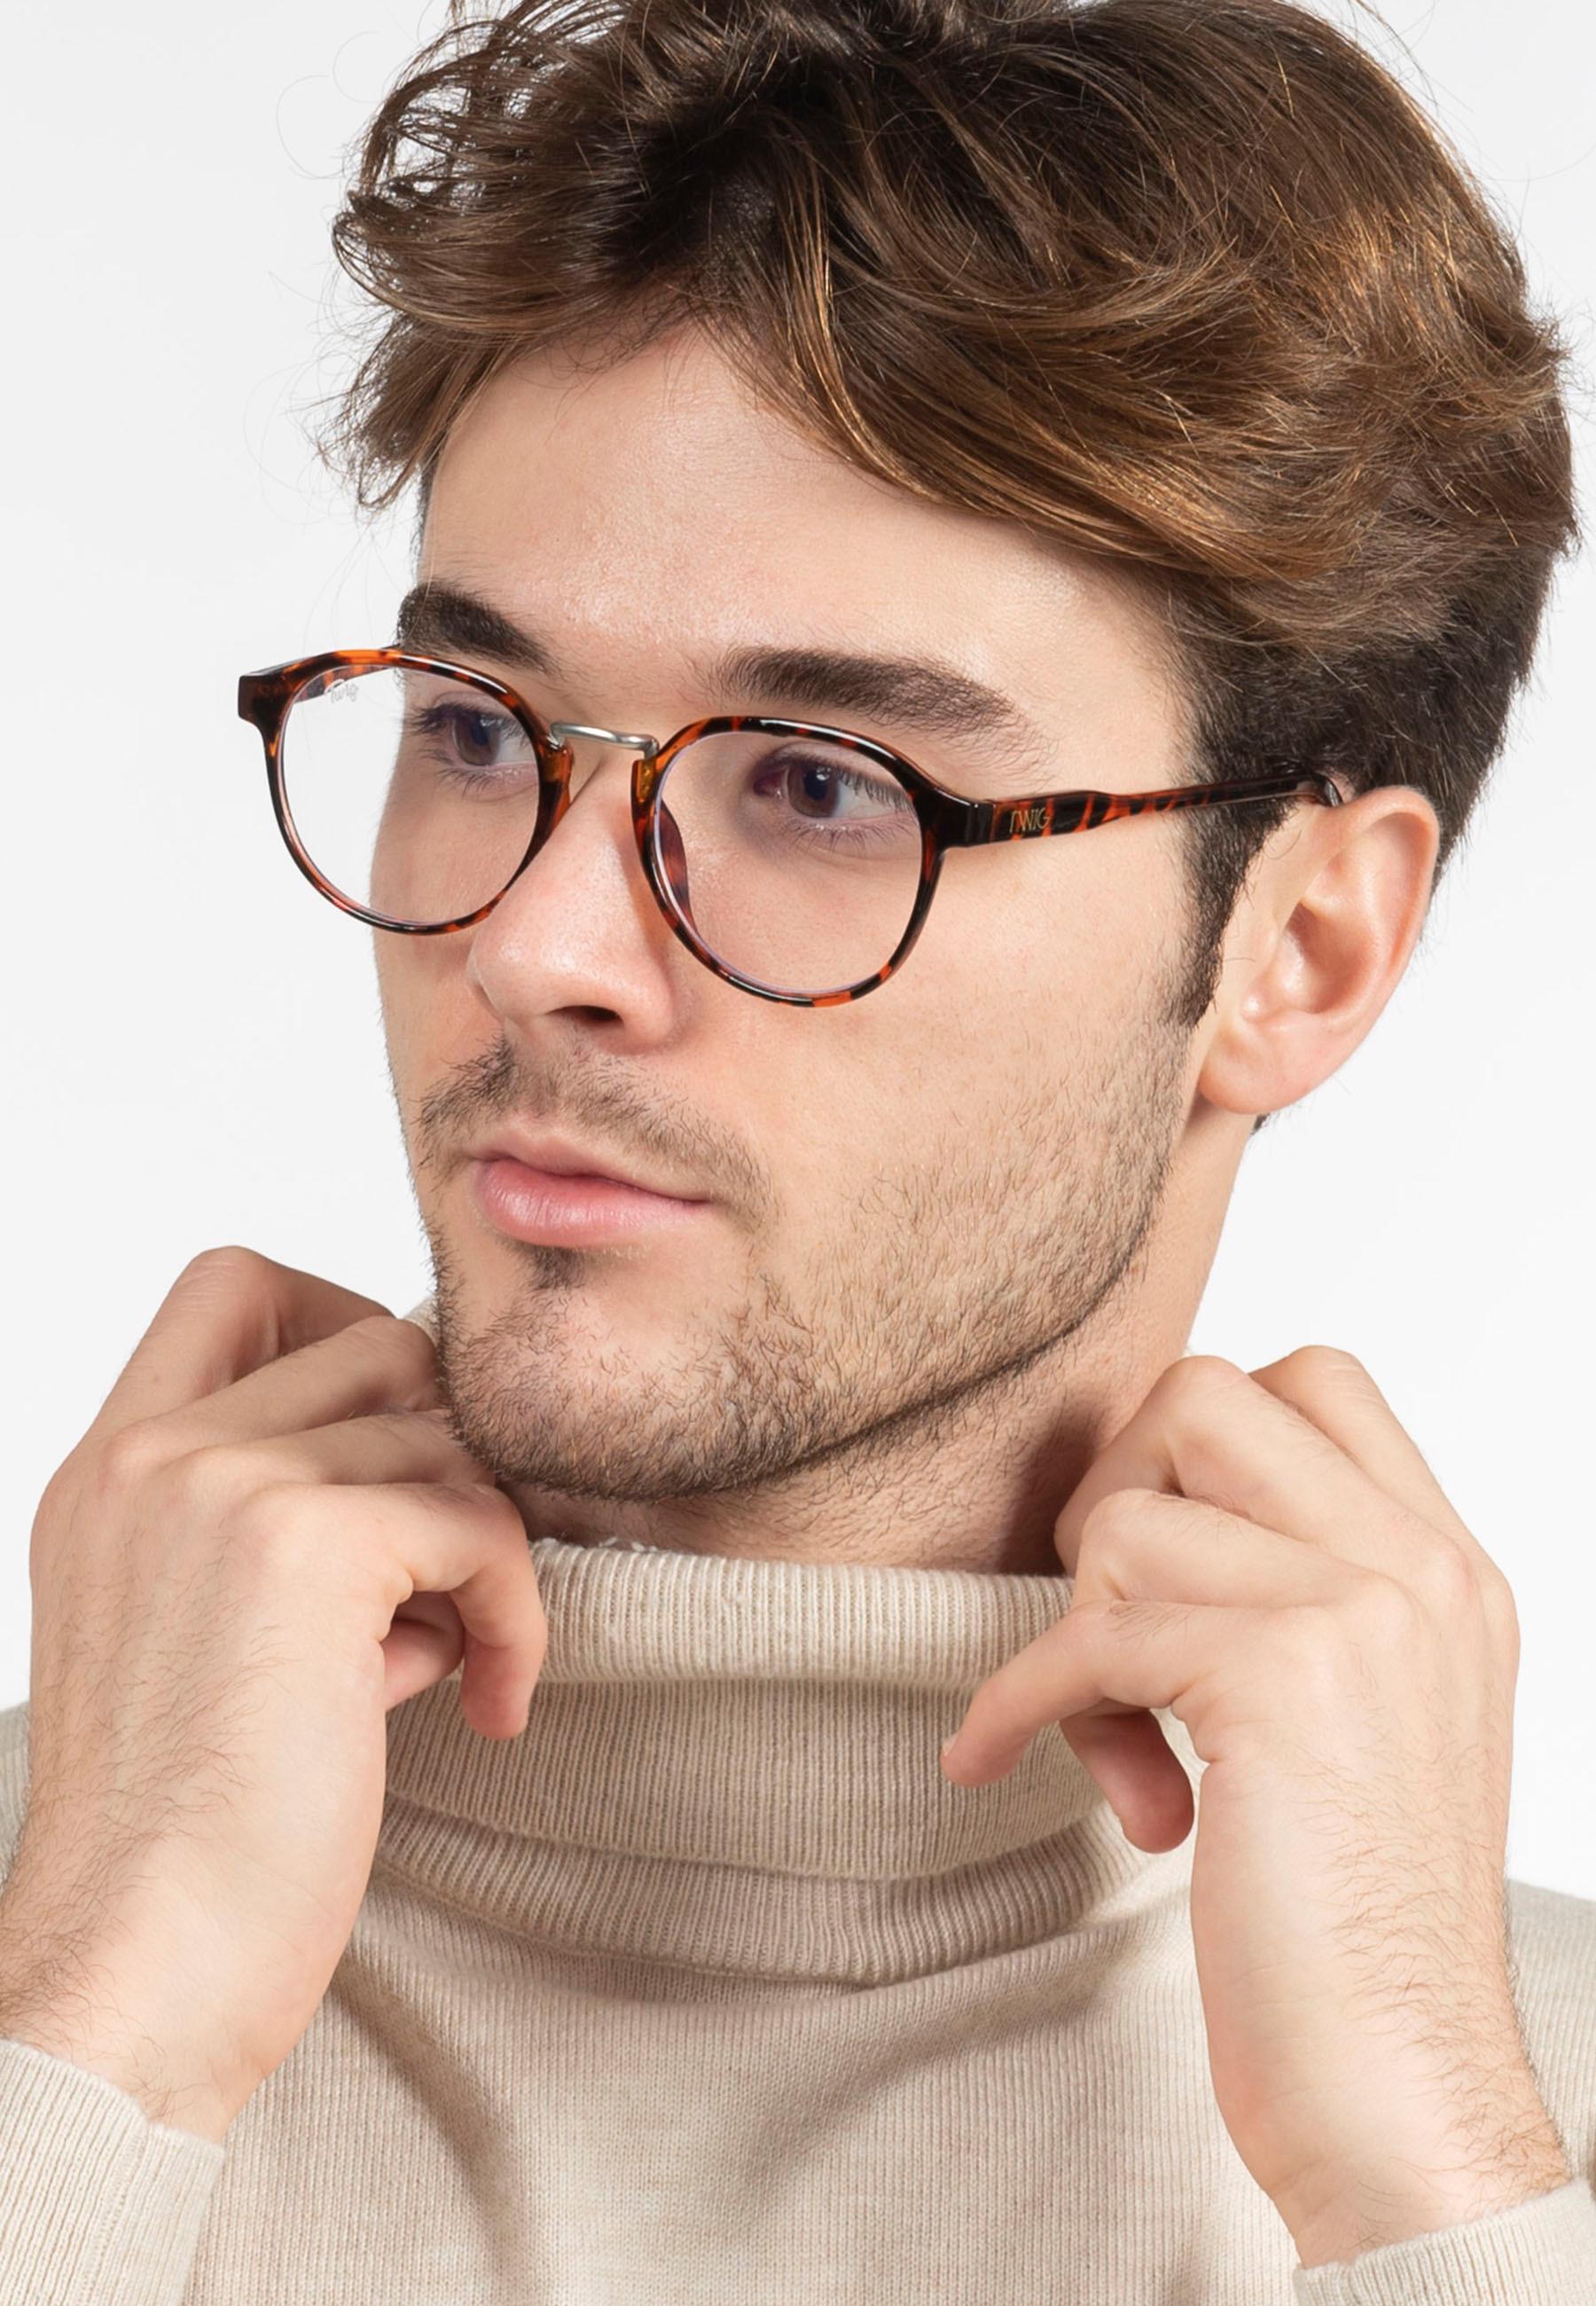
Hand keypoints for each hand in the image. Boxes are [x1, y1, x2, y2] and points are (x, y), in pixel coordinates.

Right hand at [0, 1248, 545, 2143]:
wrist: (135, 1975)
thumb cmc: (186, 1840)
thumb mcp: (207, 1642)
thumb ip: (283, 1536)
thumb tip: (441, 1472)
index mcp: (110, 1474)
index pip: (233, 1287)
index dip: (344, 1323)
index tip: (397, 1444)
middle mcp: (151, 1458)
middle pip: (376, 1337)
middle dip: (446, 1447)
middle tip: (451, 1572)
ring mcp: (220, 1488)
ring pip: (445, 1431)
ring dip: (485, 1544)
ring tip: (455, 1658)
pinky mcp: (308, 1548)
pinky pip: (484, 1521)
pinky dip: (518, 1613)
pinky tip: (490, 1704)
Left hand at [939, 1348, 1570, 2264]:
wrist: (1402, 2094)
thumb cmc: (1350, 1929)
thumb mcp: (1357, 1724)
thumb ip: (1291, 1600)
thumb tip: (1136, 1514)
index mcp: (1448, 1569)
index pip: (1312, 1379)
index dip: (1193, 1443)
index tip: (1159, 1558)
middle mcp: (1422, 1568)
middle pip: (1206, 1395)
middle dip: (1117, 1491)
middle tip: (1112, 1620)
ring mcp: (1364, 1612)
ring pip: (1128, 1517)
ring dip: (1075, 1626)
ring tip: (1109, 1745)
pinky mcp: (1281, 1680)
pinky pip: (1085, 1632)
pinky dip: (1015, 1698)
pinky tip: (992, 1757)